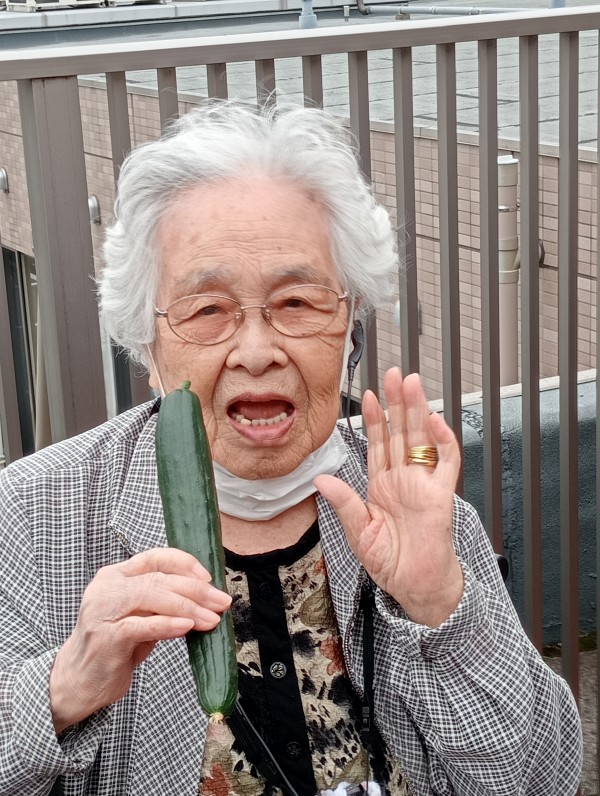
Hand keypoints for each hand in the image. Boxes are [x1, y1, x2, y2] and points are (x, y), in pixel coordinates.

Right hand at [49, 548, 230, 733]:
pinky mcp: (106, 637)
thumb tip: (206, 597)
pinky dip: (169, 624)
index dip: (185, 564)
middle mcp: (107, 586)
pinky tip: (188, 626)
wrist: (79, 681)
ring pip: (152, 596)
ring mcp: (103, 610)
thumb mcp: (141, 617)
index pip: (155, 557)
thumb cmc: (115, 647)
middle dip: (196, 590)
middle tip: (221, 602)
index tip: (208, 579)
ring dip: (188, 607)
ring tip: (210, 618)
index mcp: (115, 575)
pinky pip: (143, 625)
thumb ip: (163, 602)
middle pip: (159, 578)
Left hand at [315, 367, 462, 626]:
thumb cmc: (391, 563)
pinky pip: (446, 463)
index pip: (377, 444)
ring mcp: (423, 485)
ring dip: (418, 411)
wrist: (416, 588)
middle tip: (394, 373)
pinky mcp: (441, 496)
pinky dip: (443, 442)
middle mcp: (403, 480)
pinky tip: (434, 421)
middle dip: (397, 402)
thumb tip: (321, 479)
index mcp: (382, 486)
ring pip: (421, 439)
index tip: (367, 394)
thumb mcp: (359, 533)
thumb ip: (344, 504)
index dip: (374, 419)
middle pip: (400, 433)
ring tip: (412, 383)